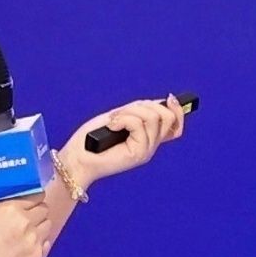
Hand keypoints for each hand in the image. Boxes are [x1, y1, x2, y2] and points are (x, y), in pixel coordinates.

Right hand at [0, 192, 62, 256]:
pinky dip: (39, 243)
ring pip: (48, 225)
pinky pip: (47, 243)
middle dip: (37, 212)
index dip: (33, 199)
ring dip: (39, 227)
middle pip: (45, 209)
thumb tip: (6, 194)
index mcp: (11, 208)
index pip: (37, 195)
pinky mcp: (38, 256)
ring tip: (27, 234)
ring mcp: (34, 240)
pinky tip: (27, 247)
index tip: (29, 203)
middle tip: (27, 219)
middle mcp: (26, 222)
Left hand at [58, 95, 189, 188]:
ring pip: (153, 117)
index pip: (176, 127)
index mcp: (148, 138)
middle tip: (122, 113)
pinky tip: (112, 126)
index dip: (178, 110)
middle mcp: (151, 146)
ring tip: (114, 121)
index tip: (170, 97)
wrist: (76, 159)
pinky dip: (123, 119)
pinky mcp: (139, 154)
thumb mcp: (119, 117)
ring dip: (130, 112)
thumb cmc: (91, 139)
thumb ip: (138, 111)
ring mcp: (146, 150)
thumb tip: (159, 101)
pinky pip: (138, 125)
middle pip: (168, 117)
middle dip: (145, 105)